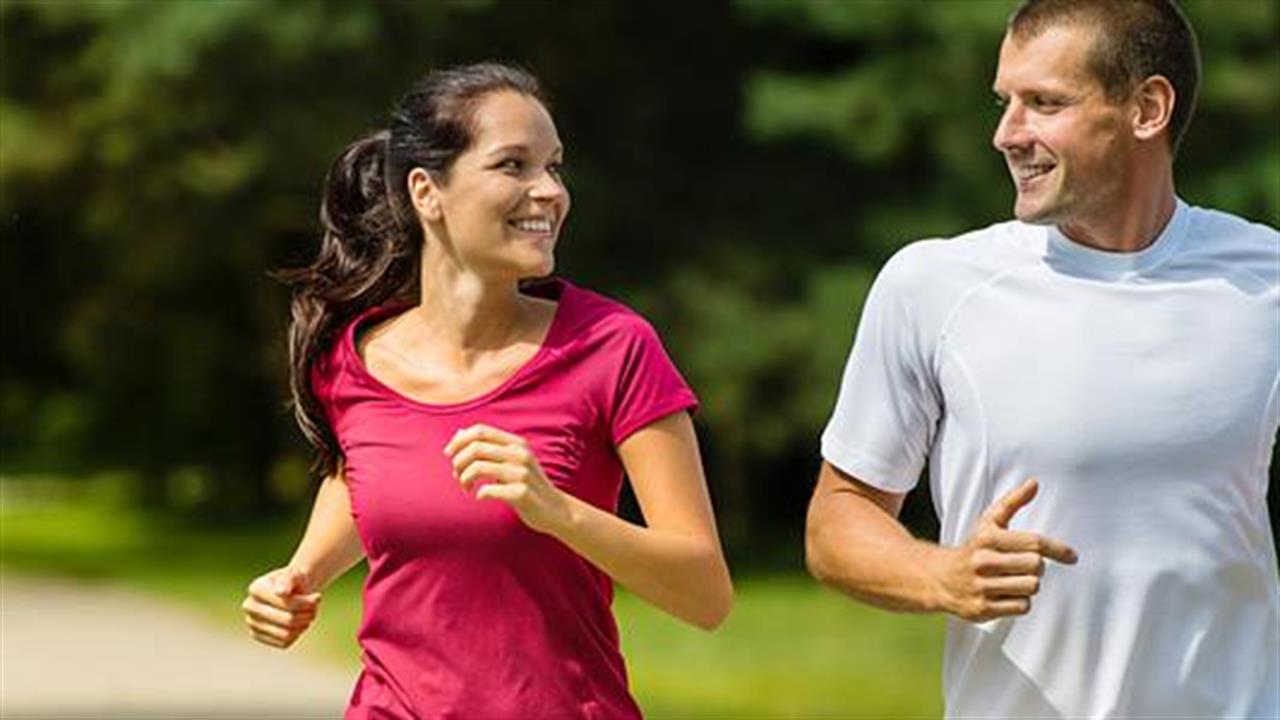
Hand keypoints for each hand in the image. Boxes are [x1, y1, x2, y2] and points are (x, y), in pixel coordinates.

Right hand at [242, 566, 321, 648]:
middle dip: (308, 615)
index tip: (318, 597)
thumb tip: (280, 592)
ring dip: (304, 625)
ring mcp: (252, 623)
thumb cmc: (294, 581)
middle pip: (288, 620)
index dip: (307, 603)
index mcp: (256, 588)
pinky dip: (297, 634)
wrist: (292, 591)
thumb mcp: (295, 574)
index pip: (287, 603)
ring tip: (308, 615)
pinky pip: (284, 643)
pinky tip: (298, 623)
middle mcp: (250, 607)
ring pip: (286, 634)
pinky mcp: (258, 636)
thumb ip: (288, 580)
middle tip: (315, 608)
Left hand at [445, 423, 572, 534]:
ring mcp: (522, 473)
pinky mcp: (522, 493)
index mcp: (516, 443)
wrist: (556, 509)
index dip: (459, 440)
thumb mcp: (511, 461)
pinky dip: (478, 493)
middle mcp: (520, 454)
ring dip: (464, 479)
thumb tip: (458, 433)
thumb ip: (487, 448)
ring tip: (466, 488)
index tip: (448, 454)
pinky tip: (480, 496)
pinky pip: (488, 490)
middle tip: (457, 476)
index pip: (480, 431)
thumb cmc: (527, 485)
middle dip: (458, 462)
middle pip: (476, 448)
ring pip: (478, 467)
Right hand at [935, 478, 1076, 621]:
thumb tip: (1033, 483)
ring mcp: (983, 586)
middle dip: (1037, 567)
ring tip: (1014, 579)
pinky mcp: (984, 608)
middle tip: (1026, 565)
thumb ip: (1012, 501)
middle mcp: (984, 561)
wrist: (940, 578)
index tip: (1072, 556)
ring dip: (1029, 584)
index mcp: (988, 538)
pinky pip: (1022, 606)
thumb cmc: (973, 548)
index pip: (1034, 542)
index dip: (1058, 549)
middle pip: (1036, 566)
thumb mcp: (989, 522)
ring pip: (1031, 587)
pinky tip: (1006, 593)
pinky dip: (1020, 601)